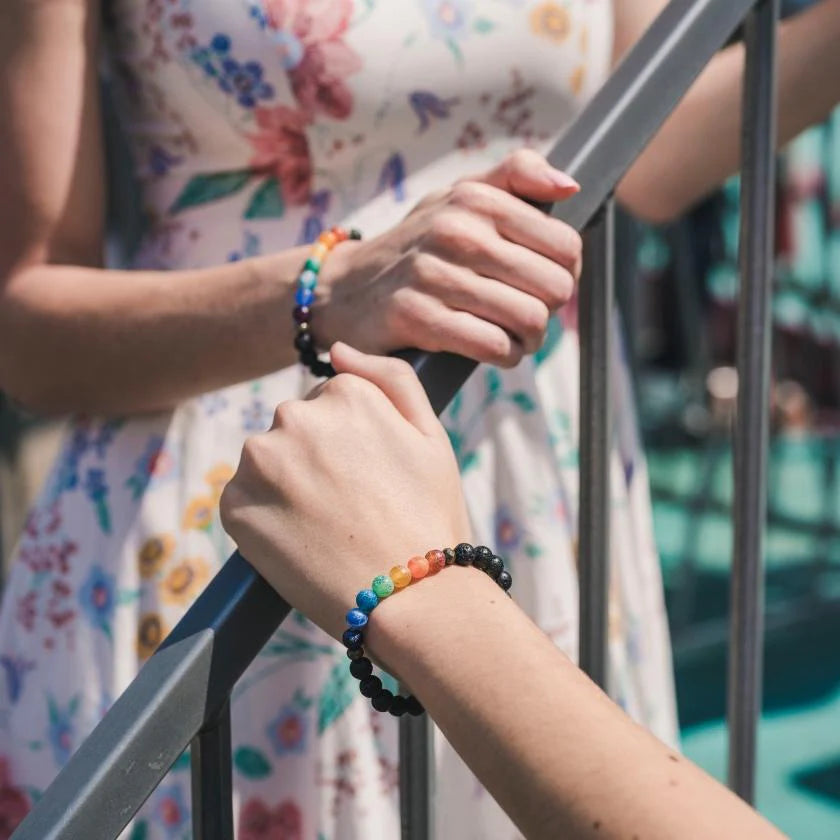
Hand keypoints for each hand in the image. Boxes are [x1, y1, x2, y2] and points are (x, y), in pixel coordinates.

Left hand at [220, 343, 470, 639]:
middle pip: (295, 431)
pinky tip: (300, 542)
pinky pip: (245, 501)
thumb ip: (390, 377)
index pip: (330, 406)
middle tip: (352, 509)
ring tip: (327, 528)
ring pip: (268, 465)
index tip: (372, 482)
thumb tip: (337, 350)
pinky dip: (265, 519)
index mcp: (343, 393)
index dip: (353, 448)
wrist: (412, 598)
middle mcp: (294, 416)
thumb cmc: (429, 515)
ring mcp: (260, 462)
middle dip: (316, 462)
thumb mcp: (431, 433)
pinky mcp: (235, 507)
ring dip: (288, 487)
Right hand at [317, 150, 581, 366]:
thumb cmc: (418, 246)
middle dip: (549, 310)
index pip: (564, 246)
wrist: (344, 289)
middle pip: (553, 286)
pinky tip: (495, 351)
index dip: (566, 273)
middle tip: (530, 316)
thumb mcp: (457, 197)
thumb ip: (515, 176)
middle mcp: (456, 232)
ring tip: (516, 336)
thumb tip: (568, 187)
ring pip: (527, 318)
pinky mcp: (417, 317)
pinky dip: (504, 355)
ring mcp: (434, 275)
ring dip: (529, 338)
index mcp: (476, 199)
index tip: (544, 284)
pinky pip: (492, 344)